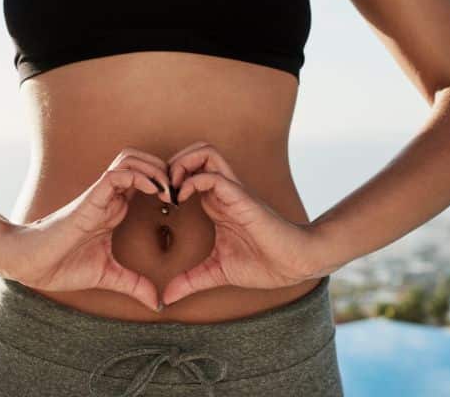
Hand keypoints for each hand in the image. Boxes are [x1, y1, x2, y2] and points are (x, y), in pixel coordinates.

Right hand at [2, 148, 172, 311]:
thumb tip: (157, 303)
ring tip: (169, 190)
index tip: (183, 203)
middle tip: (181, 191)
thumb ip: (134, 284)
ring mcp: (100, 194)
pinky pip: (118, 174)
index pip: (145, 180)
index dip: (167, 184)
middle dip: (165, 168)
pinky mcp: (91, 197)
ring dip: (155, 169)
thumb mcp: (108, 275)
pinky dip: (140, 177)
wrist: (32, 264)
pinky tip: (154, 193)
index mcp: (114, 209)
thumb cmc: (63, 265)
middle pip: (140, 160)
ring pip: (131, 159)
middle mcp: (109, 196)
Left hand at [162, 141, 322, 305]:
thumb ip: (191, 280)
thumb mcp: (216, 273)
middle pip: (195, 152)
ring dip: (181, 165)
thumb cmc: (263, 264)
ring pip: (204, 153)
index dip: (167, 180)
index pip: (188, 172)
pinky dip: (191, 181)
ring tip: (171, 190)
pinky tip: (181, 199)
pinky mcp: (241, 197)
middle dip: (171, 163)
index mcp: (216, 204)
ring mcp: (232, 191)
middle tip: (160, 190)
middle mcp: (223, 192)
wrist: (294, 264)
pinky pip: (213, 175)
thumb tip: (167, 298)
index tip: (155, 202)